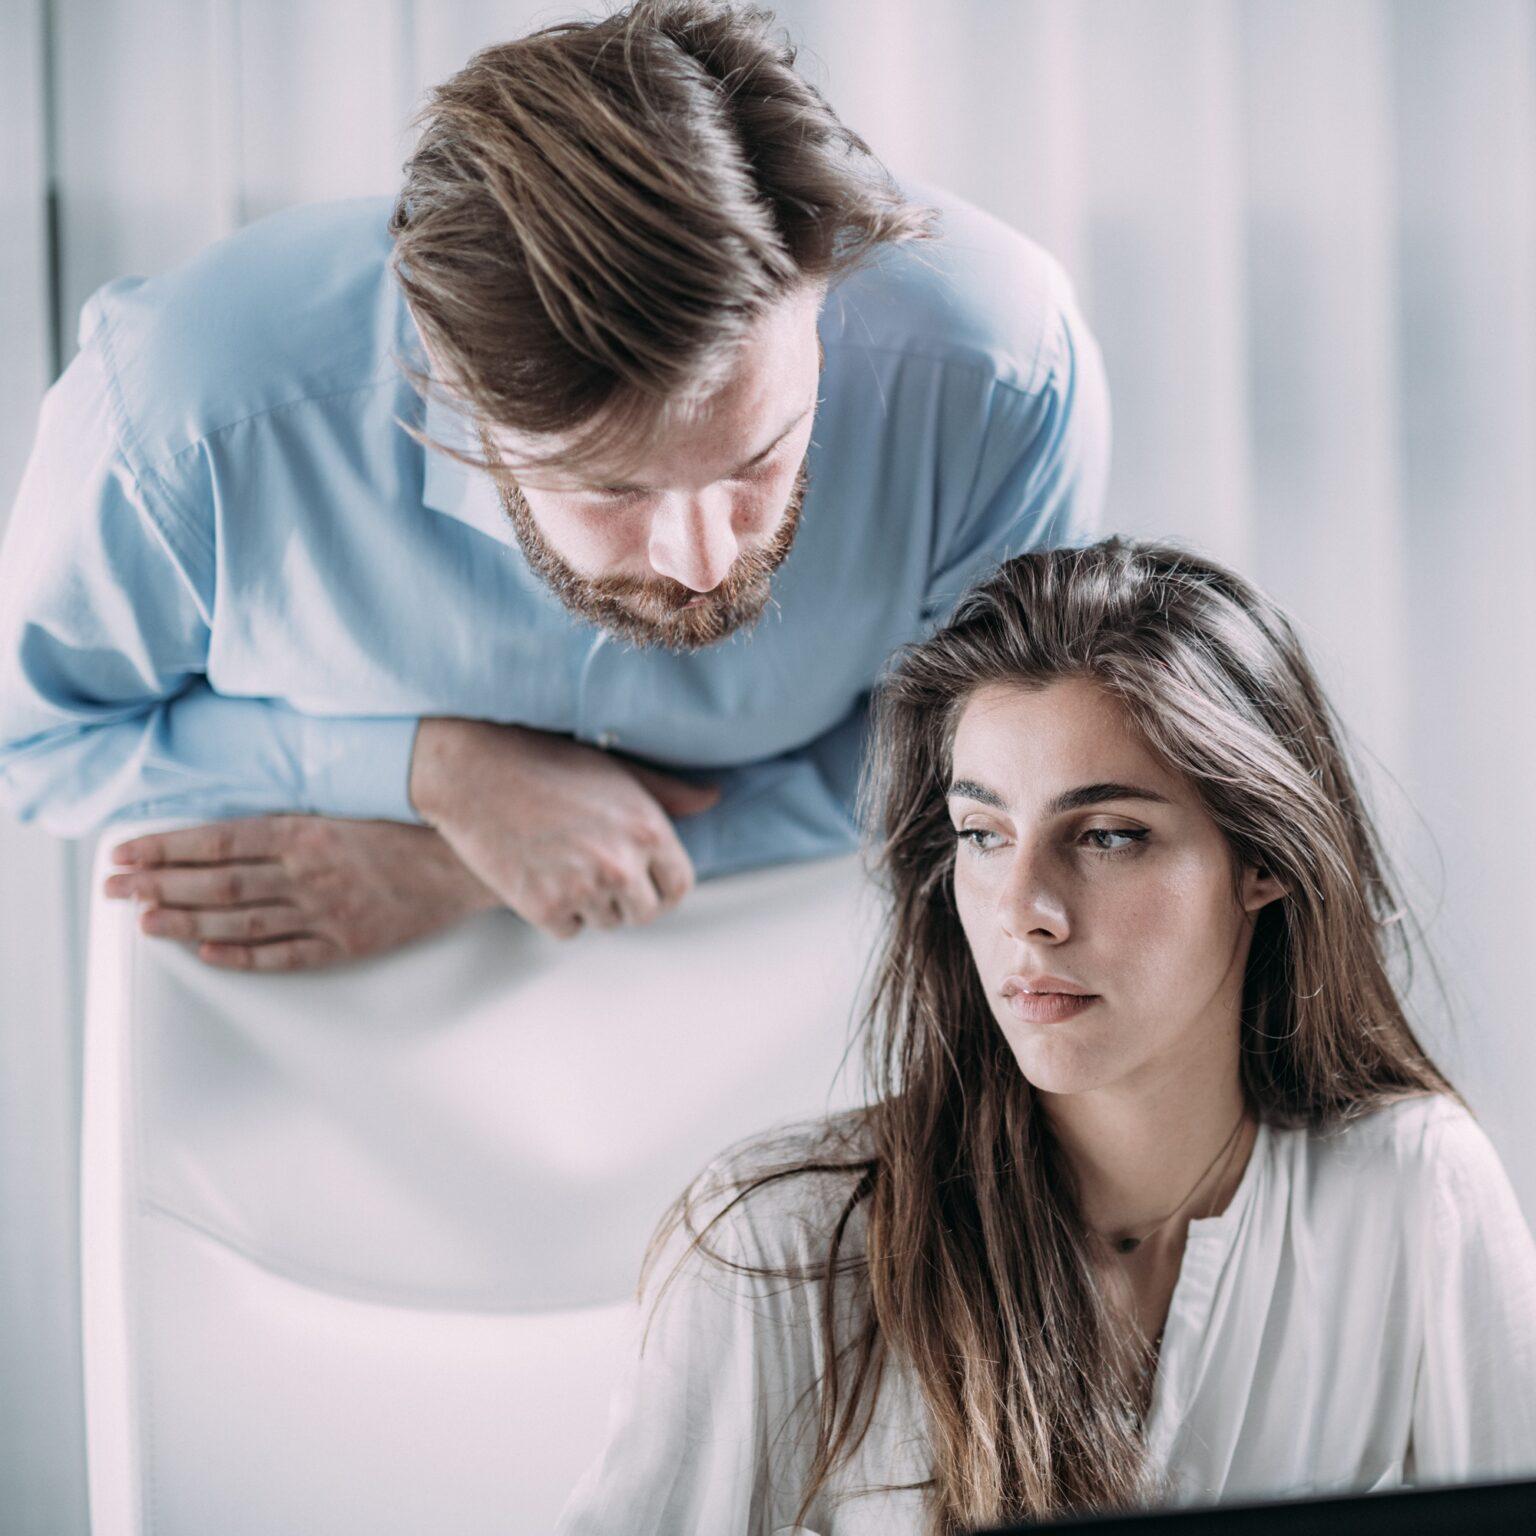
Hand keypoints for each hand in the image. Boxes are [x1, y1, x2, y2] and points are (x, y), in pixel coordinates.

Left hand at [104, 816, 499, 970]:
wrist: (474, 860)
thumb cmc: (417, 822)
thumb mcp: (354, 798)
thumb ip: (301, 809)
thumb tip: (247, 811)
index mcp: (305, 830)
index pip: (217, 840)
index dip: (166, 849)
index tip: (124, 854)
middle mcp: (306, 872)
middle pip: (216, 882)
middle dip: (157, 885)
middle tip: (111, 890)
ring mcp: (325, 911)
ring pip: (239, 920)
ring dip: (185, 922)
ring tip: (142, 923)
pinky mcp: (348, 941)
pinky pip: (285, 953)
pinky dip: (243, 957)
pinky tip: (208, 955)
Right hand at [409, 718, 720, 939]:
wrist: (475, 773)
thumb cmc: (549, 763)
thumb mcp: (617, 771)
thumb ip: (668, 793)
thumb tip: (712, 799)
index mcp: (649, 830)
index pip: (679, 886)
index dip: (661, 885)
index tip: (642, 879)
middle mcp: (623, 865)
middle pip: (644, 913)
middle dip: (627, 899)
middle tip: (596, 873)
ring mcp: (584, 889)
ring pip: (606, 922)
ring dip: (592, 905)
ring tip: (565, 864)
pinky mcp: (545, 907)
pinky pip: (569, 931)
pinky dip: (558, 914)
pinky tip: (541, 877)